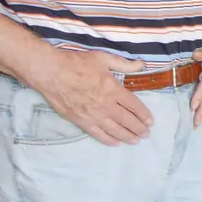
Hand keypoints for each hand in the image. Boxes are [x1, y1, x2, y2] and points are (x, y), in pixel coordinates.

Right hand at [29, 49, 152, 145]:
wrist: (50, 72)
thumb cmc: (76, 63)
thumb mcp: (103, 58)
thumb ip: (124, 64)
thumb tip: (141, 65)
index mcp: (113, 89)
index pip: (134, 106)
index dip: (144, 115)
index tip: (150, 121)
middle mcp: (105, 105)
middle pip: (127, 120)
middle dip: (139, 128)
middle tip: (146, 134)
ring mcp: (93, 115)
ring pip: (114, 130)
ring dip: (127, 136)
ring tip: (136, 140)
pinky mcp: (80, 121)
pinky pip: (97, 134)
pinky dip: (108, 140)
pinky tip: (116, 143)